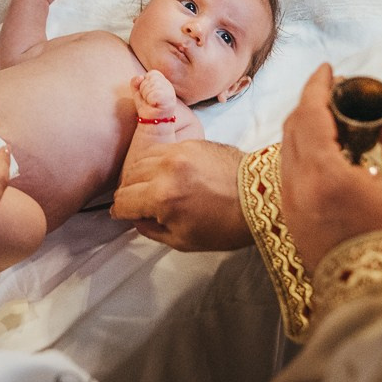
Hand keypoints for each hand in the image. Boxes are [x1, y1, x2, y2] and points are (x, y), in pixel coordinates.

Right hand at [111, 139, 249, 249]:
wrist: (261, 197)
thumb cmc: (226, 224)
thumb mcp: (184, 240)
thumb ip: (152, 230)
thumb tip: (137, 218)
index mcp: (162, 197)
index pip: (123, 200)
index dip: (120, 211)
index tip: (123, 214)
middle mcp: (165, 169)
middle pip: (127, 177)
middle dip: (130, 192)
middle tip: (139, 202)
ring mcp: (178, 151)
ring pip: (141, 159)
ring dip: (141, 174)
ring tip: (153, 186)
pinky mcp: (191, 141)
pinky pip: (161, 149)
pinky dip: (158, 162)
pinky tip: (169, 174)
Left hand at [133, 70, 180, 120]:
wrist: (152, 123)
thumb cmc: (146, 107)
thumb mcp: (138, 92)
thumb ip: (135, 81)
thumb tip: (140, 77)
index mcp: (163, 82)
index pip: (152, 73)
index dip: (145, 83)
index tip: (147, 94)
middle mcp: (168, 85)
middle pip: (151, 78)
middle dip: (144, 90)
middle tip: (148, 100)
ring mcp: (170, 92)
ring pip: (151, 86)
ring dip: (146, 96)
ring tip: (151, 103)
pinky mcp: (168, 100)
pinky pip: (153, 94)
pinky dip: (150, 100)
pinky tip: (153, 105)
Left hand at [281, 65, 381, 268]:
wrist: (374, 296)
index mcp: (324, 173)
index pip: (309, 113)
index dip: (317, 85)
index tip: (328, 68)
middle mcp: (297, 185)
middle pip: (292, 127)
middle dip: (310, 103)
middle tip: (335, 92)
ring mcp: (290, 204)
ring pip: (287, 150)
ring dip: (305, 128)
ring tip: (334, 121)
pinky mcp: (291, 220)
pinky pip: (289, 172)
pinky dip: (303, 152)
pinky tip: (328, 154)